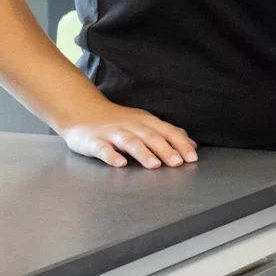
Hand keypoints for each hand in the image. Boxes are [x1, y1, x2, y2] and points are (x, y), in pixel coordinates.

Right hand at [58, 104, 197, 168]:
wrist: (82, 111)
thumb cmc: (119, 121)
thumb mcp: (146, 123)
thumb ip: (168, 134)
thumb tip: (193, 145)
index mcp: (146, 122)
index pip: (168, 132)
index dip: (180, 144)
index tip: (192, 158)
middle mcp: (132, 126)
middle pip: (151, 137)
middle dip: (165, 149)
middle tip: (177, 163)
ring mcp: (112, 133)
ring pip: (130, 142)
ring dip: (143, 153)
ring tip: (154, 165)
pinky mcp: (93, 141)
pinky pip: (103, 148)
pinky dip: (111, 156)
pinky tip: (120, 164)